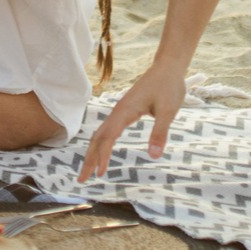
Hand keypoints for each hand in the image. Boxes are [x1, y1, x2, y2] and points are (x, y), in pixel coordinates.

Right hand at [82, 62, 186, 176]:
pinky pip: (107, 131)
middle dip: (88, 159)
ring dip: (92, 153)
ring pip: (100, 135)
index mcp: (125, 112)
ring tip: (88, 171)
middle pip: (97, 138)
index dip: (103, 156)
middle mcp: (118, 112)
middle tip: (81, 180)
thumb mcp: (168, 111)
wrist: (167, 68)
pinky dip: (100, 145)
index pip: (108, 137)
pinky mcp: (124, 112)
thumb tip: (154, 156)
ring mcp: (119, 112)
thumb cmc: (168, 87)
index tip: (100, 174)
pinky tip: (102, 152)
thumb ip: (160, 133)